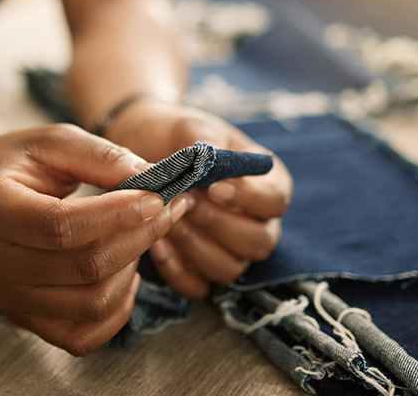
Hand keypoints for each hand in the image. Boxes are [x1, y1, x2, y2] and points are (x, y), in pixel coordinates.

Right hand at [0, 124, 188, 355]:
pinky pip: (81, 337)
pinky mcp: (24, 318)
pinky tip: (124, 275)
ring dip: (131, 270)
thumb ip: (101, 156)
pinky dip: (116, 311)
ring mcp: (7, 297)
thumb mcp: (54, 141)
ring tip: (138, 237)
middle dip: (138, 238)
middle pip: (83, 267)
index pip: (61, 226)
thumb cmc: (17, 162)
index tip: (155, 197)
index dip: (116, 215)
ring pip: (91, 304)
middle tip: (165, 211)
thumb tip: (150, 177)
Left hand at [105, 101, 291, 299]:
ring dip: (196, 246)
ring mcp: (231, 251)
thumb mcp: (192, 130)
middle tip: (185, 201)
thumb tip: (211, 162)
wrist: (141, 148)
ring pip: (229, 269)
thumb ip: (207, 145)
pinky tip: (158, 243)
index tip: (215, 187)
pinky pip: (198, 287)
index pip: (276, 201)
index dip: (249, 198)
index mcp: (266, 184)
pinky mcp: (200, 271)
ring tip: (168, 217)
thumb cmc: (176, 137)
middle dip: (218, 224)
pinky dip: (177, 270)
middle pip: (259, 243)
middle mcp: (257, 223)